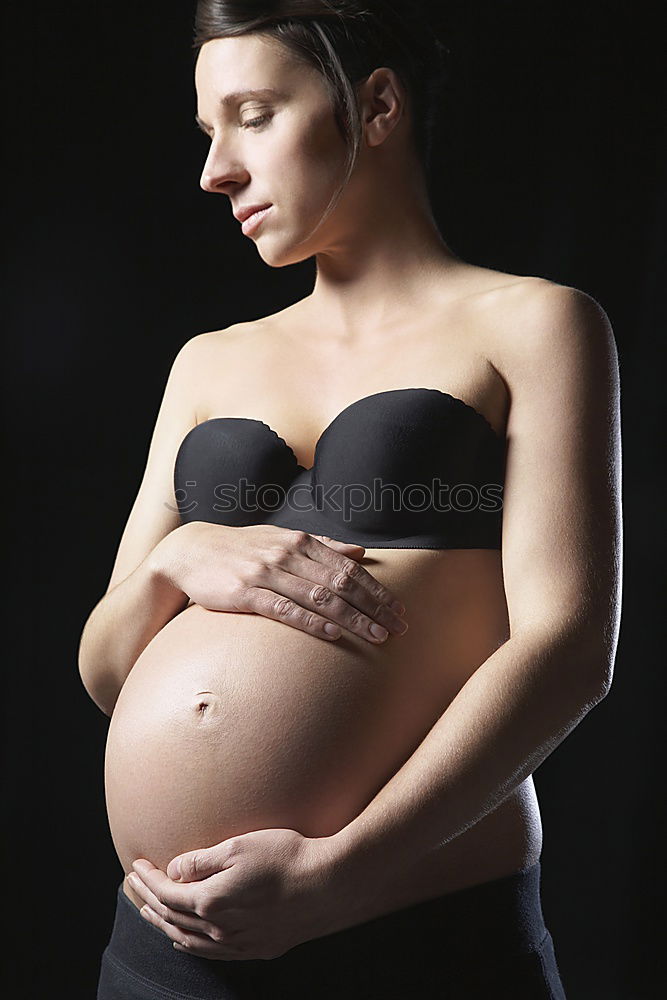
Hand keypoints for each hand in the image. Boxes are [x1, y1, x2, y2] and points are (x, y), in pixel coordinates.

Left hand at [128, 829, 347, 960]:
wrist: (329, 884)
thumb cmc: (287, 857)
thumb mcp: (240, 846)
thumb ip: (202, 860)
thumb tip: (173, 870)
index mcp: (212, 901)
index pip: (168, 892)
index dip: (149, 878)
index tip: (136, 864)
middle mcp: (221, 928)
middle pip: (173, 917)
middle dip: (149, 900)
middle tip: (134, 885)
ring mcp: (240, 942)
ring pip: (189, 940)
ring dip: (165, 925)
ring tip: (150, 912)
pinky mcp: (258, 947)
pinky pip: (212, 952)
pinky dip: (190, 945)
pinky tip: (185, 940)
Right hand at [158, 522, 407, 643]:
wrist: (189, 551)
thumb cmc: (242, 547)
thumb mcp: (282, 538)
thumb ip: (323, 546)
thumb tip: (360, 552)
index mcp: (300, 541)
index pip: (349, 568)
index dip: (377, 590)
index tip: (399, 610)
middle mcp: (287, 554)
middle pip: (342, 583)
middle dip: (375, 607)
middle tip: (399, 628)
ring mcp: (266, 573)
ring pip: (320, 597)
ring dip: (353, 618)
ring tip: (377, 636)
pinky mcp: (246, 594)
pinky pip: (285, 610)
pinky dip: (312, 622)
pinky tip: (333, 634)